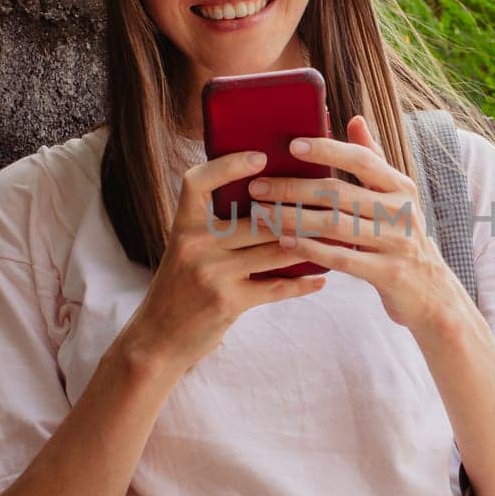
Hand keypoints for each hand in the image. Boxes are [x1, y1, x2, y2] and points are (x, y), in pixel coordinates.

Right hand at [111, 147, 327, 374]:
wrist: (159, 338)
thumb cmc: (180, 288)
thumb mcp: (186, 249)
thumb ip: (214, 226)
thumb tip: (264, 199)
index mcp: (182, 225)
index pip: (198, 182)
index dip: (229, 166)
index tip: (261, 157)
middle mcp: (194, 244)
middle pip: (256, 218)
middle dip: (295, 211)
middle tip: (327, 200)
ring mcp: (211, 273)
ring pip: (273, 250)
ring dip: (308, 244)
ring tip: (335, 235)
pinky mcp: (228, 301)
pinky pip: (275, 287)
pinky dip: (301, 283)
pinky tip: (319, 278)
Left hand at [245, 114, 464, 331]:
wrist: (431, 291)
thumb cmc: (403, 236)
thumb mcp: (397, 196)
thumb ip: (374, 159)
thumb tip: (354, 119)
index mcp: (400, 187)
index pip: (362, 160)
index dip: (328, 150)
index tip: (292, 146)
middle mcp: (400, 211)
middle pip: (339, 193)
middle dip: (294, 188)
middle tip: (257, 186)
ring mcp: (395, 243)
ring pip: (335, 225)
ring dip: (293, 218)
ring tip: (261, 215)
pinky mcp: (387, 273)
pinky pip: (341, 258)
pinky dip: (310, 249)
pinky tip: (284, 243)